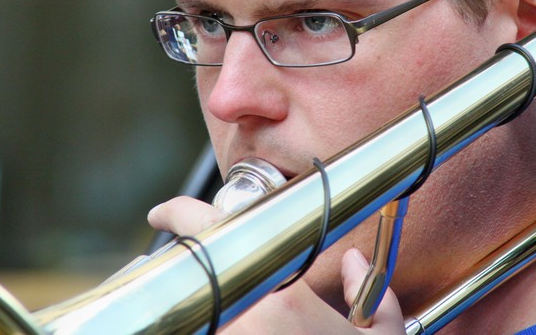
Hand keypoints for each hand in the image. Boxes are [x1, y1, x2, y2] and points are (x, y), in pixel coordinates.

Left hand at [148, 197, 404, 333]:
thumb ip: (372, 293)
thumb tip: (356, 262)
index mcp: (281, 299)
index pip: (217, 235)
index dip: (182, 213)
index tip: (163, 213)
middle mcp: (242, 323)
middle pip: (183, 276)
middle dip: (170, 264)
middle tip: (163, 255)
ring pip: (172, 312)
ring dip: (167, 302)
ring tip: (165, 298)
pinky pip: (180, 334)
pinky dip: (176, 326)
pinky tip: (178, 323)